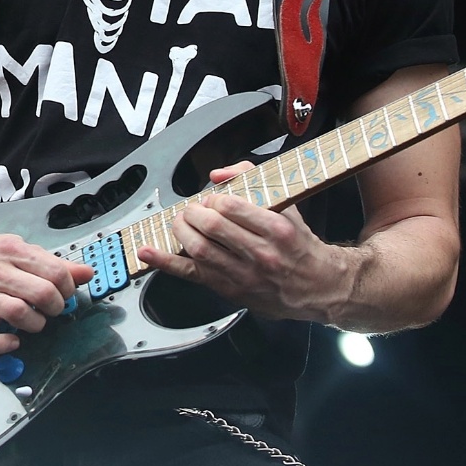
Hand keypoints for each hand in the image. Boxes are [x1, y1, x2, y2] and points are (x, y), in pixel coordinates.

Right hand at [0, 231, 95, 355]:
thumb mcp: (18, 249)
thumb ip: (53, 262)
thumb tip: (87, 273)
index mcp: (13, 253)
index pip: (56, 272)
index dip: (68, 287)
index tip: (63, 293)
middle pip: (42, 294)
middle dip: (56, 307)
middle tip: (50, 309)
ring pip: (19, 314)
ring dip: (36, 324)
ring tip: (33, 322)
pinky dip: (3, 344)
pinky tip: (12, 341)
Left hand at [135, 161, 353, 321]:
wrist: (318, 286)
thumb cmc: (299, 245)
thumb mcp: (286, 205)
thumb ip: (252, 180)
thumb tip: (218, 175)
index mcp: (277, 228)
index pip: (231, 207)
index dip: (212, 200)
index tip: (211, 200)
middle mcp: (261, 254)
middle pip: (212, 227)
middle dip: (193, 213)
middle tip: (192, 210)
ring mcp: (244, 275)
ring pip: (200, 250)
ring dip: (181, 232)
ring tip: (181, 223)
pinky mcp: (230, 290)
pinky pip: (191, 274)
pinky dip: (165, 262)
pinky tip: (147, 253)